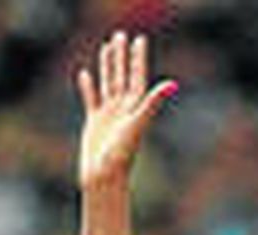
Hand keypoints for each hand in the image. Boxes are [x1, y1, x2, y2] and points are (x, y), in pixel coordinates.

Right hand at [76, 32, 176, 190]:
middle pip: (122, 76)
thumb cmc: (122, 153)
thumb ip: (153, 102)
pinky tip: (85, 74)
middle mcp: (124, 109)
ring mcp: (109, 115)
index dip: (138, 58)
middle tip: (121, 35)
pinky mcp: (95, 123)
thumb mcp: (138, 123)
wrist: (105, 175)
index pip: (137, 77)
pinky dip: (88, 87)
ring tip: (106, 47)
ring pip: (108, 84)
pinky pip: (91, 99)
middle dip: (122, 56)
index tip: (139, 40)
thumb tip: (172, 84)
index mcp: (135, 108)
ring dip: (108, 66)